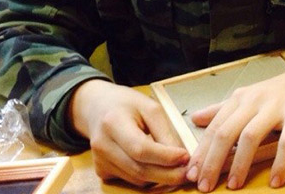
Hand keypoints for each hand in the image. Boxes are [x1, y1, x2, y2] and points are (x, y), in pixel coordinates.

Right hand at [70, 79, 189, 186]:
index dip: (165, 157)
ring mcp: (100, 160)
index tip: (185, 157)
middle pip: (139, 170)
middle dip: (167, 174)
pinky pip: (130, 180)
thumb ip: (165, 132)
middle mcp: (102, 145)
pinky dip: (147, 177)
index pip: (141, 149)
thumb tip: (181, 157)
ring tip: (175, 168)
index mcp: (113, 122)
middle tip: (187, 172)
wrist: (97, 107)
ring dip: (159, 178)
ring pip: (137, 179)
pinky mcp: (101, 170)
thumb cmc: (126, 104)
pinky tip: (155, 166)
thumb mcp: (150, 108)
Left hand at [185, 63, 284, 190]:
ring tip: (234, 186)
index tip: (191, 173)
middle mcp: (255, 101)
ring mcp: (277, 107)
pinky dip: (280, 162)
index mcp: (241, 98)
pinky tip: (276, 180)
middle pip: (226, 133)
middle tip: (204, 185)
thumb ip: (223, 108)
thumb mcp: (251, 95)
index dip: (201, 152)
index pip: (215, 127)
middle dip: (212, 161)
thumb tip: (196, 118)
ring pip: (251, 137)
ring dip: (240, 164)